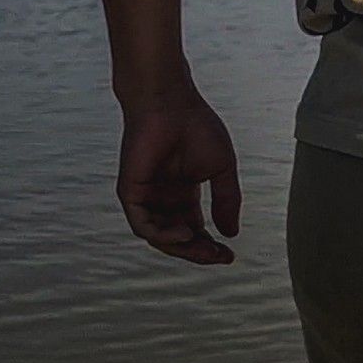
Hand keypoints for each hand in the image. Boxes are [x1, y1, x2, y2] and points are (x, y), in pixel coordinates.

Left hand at [116, 94, 241, 264]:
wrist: (171, 104)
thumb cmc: (196, 127)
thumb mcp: (221, 168)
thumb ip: (226, 200)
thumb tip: (231, 232)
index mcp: (183, 192)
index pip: (195, 227)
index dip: (211, 244)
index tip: (230, 255)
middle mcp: (162, 198)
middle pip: (177, 237)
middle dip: (197, 250)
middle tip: (218, 257)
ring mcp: (146, 197)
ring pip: (159, 236)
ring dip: (181, 246)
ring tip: (202, 246)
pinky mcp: (131, 192)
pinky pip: (142, 224)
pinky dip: (162, 234)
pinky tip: (184, 234)